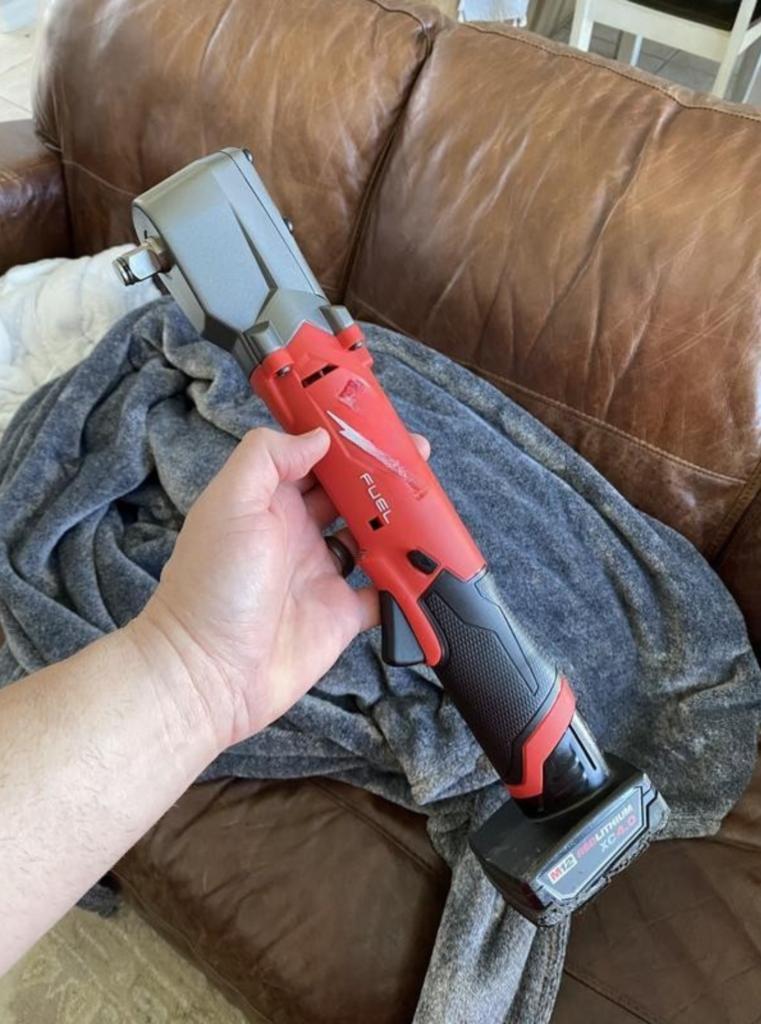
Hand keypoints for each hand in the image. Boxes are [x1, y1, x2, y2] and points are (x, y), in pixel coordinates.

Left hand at [128, 426, 429, 749]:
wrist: (210, 672)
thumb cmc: (212, 585)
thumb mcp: (230, 503)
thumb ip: (268, 458)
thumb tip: (316, 437)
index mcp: (269, 502)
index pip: (313, 459)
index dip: (343, 442)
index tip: (378, 427)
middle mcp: (297, 533)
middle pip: (348, 495)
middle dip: (380, 478)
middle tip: (416, 461)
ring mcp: (321, 573)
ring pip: (371, 538)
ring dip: (396, 523)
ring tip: (426, 506)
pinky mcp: (341, 613)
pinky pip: (383, 592)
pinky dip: (403, 581)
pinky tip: (422, 564)